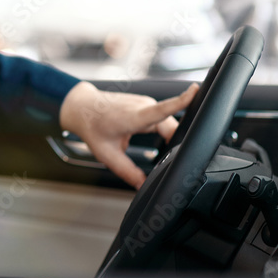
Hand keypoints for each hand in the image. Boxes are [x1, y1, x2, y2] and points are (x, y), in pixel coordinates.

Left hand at [58, 81, 198, 188]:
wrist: (82, 107)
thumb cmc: (92, 127)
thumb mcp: (107, 154)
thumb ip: (127, 172)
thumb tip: (142, 186)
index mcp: (132, 117)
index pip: (162, 109)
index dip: (181, 101)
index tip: (195, 91)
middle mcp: (142, 106)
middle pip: (172, 125)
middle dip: (175, 143)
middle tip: (169, 161)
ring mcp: (145, 102)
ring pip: (169, 122)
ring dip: (170, 137)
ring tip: (162, 150)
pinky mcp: (147, 103)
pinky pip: (164, 118)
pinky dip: (164, 130)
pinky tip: (158, 140)